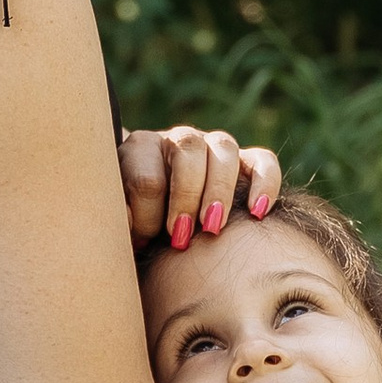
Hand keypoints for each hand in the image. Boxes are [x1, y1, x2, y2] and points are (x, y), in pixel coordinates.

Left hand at [116, 122, 282, 252]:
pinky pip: (262, 161)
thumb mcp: (118, 223)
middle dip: (186, 197)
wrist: (157, 220)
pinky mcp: (243, 162)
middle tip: (182, 238)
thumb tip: (126, 219)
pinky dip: (264, 183)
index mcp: (140, 150)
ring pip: (223, 148)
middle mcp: (178, 140)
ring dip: (219, 190)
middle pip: (187, 149)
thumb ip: (117, 220)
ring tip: (213, 227)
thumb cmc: (135, 225)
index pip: (147, 175)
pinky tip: (258, 212)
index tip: (145, 242)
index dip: (147, 215)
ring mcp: (213, 146)